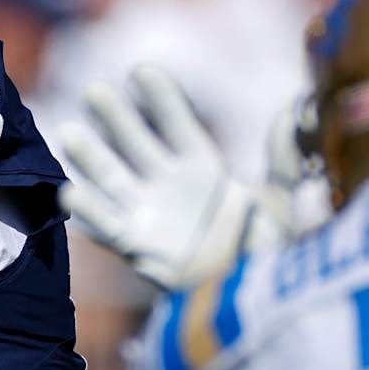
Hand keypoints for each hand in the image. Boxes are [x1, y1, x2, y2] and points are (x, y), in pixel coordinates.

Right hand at [59, 66, 265, 289]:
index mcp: (200, 166)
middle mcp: (167, 183)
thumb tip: (299, 113)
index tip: (142, 72)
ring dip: (90, 158)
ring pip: (113, 179)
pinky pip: (108, 227)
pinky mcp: (138, 247)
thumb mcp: (282, 200)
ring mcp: (149, 214)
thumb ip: (286, 158)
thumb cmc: (266, 246)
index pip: (176, 124)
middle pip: (136, 143)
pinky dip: (88, 211)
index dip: (160, 99)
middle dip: (115, 119)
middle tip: (94, 92)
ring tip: (70, 135)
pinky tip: (70, 192)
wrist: (250, 297)